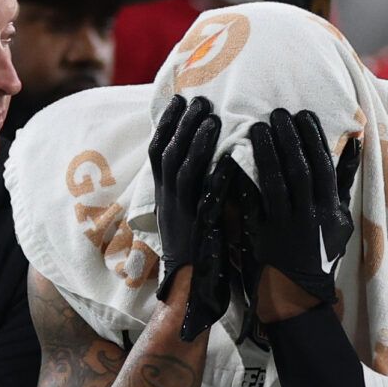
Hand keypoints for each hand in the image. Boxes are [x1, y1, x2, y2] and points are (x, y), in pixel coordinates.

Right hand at [150, 95, 227, 340]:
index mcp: (164, 194)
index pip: (158, 150)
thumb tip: (212, 155)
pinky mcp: (197, 229)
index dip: (166, 123)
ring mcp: (181, 214)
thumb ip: (197, 184)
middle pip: (167, 152)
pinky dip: (215, 176)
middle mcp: (168, 200)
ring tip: (212, 118)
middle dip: (182, 123)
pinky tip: (229, 159)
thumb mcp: (189, 211)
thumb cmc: (196, 248)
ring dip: (196, 142)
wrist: (190, 288)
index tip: (179, 99)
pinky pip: (204, 198)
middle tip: (199, 99)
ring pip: (182, 170)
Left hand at [236, 108, 360, 311]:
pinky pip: (253, 203)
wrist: (297, 292)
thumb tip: (354, 141)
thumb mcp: (340, 219)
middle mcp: (310, 216)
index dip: (313, 138)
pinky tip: (236, 159)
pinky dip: (246, 181)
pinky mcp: (263, 235)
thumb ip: (344, 180)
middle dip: (289, 139)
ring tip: (257, 128)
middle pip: (300, 170)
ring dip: (266, 153)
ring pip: (276, 183)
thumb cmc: (321, 251)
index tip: (303, 114)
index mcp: (331, 210)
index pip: (324, 166)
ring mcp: (285, 226)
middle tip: (277, 113)